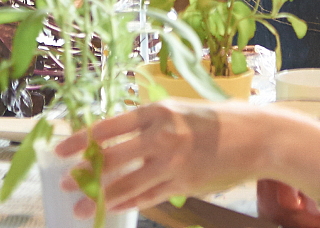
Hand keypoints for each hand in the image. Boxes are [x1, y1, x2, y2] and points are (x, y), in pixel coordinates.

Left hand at [54, 101, 308, 212]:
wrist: (257, 138)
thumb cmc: (217, 122)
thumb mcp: (180, 111)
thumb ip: (151, 124)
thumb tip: (119, 140)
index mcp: (158, 111)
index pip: (110, 126)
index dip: (82, 140)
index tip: (61, 150)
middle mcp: (162, 135)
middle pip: (113, 157)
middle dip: (85, 172)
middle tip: (65, 182)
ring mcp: (173, 162)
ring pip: (127, 183)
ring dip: (100, 196)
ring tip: (80, 206)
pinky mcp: (184, 184)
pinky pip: (149, 197)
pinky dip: (128, 204)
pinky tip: (112, 208)